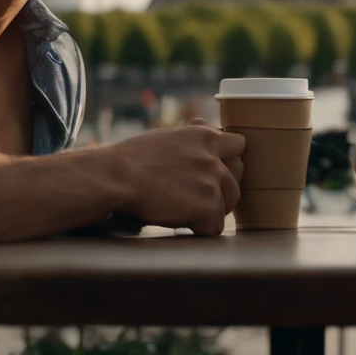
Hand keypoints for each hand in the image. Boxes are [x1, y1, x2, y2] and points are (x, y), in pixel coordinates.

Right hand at [109, 119, 244, 236]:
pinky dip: (199, 229)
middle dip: (221, 190)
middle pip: (236, 180)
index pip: (239, 145)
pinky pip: (214, 227)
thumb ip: (192, 137)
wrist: (116, 177)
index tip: (213, 171)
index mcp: (205, 136)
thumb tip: (204, 126)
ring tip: (183, 210)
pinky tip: (180, 222)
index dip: (228, 161)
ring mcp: (212, 182)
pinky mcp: (207, 207)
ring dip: (209, 211)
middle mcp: (213, 157)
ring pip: (227, 205)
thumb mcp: (168, 137)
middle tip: (196, 197)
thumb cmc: (132, 158)